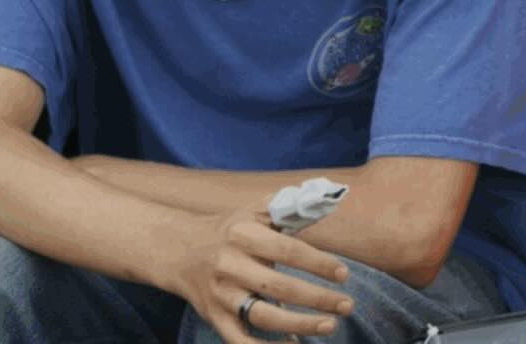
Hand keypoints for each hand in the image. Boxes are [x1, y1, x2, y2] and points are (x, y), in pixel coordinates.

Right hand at [166, 206, 354, 343]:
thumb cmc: (228, 230)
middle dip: (317, 298)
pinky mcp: (213, 317)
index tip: (343, 274)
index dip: (317, 263)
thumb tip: (328, 197)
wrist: (178, 250)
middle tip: (347, 305)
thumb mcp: (254, 211)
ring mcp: (221, 295)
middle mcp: (230, 265)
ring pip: (263, 316)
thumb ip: (289, 206)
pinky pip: (239, 340)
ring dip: (299, 324)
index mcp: (244, 235)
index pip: (287, 250)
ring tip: (330, 325)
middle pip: (279, 287)